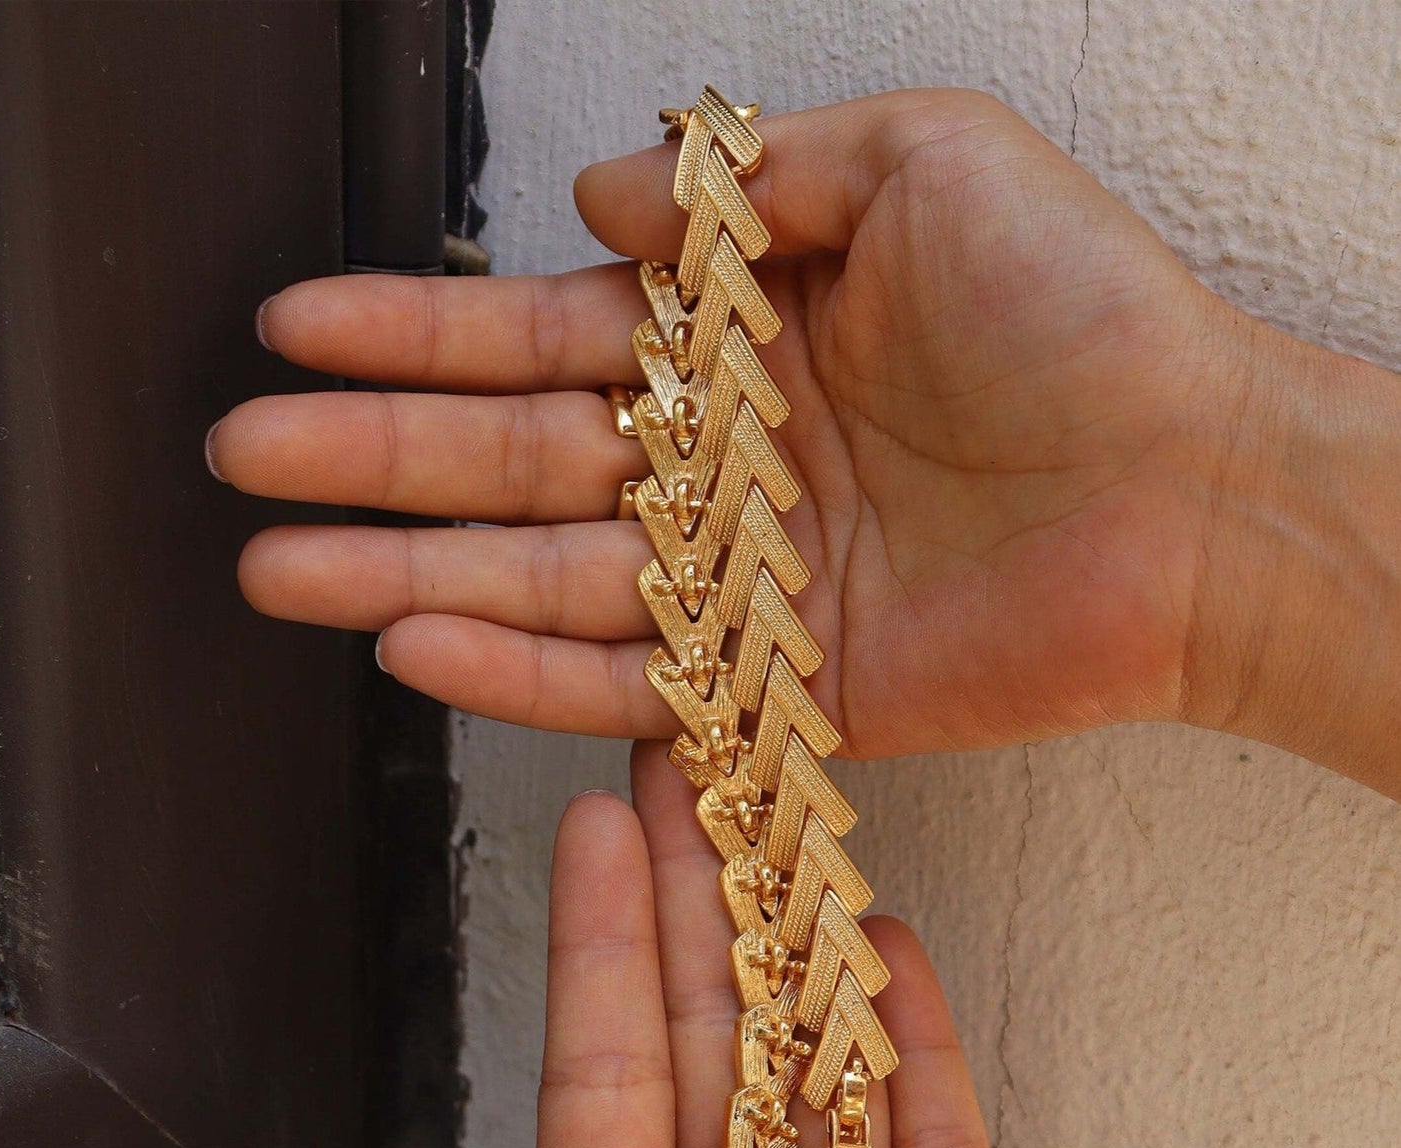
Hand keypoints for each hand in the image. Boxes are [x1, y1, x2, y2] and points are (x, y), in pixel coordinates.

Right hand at [209, 88, 1400, 793]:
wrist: (1197, 489)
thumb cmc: (1082, 316)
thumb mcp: (921, 166)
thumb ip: (742, 178)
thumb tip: (585, 205)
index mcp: (736, 345)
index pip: (541, 339)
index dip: (416, 335)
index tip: (298, 330)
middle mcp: (718, 467)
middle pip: (511, 465)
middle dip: (372, 461)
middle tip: (246, 462)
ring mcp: (738, 585)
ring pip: (541, 579)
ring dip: (407, 575)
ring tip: (282, 571)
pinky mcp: (776, 686)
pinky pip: (624, 680)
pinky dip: (519, 668)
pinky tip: (415, 648)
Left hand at [381, 743, 1042, 1147]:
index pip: (600, 1074)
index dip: (596, 943)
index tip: (598, 827)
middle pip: (710, 1035)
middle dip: (700, 897)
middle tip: (695, 766)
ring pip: (823, 1067)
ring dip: (805, 944)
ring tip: (788, 823)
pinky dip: (924, 1053)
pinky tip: (891, 955)